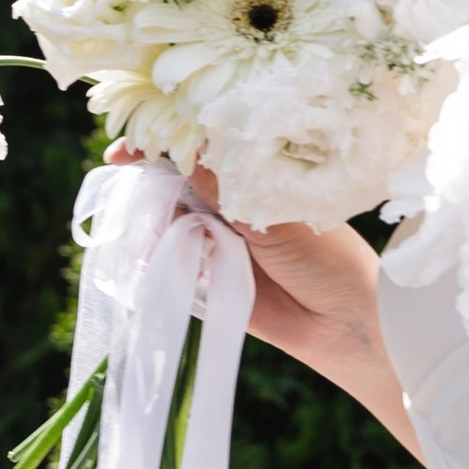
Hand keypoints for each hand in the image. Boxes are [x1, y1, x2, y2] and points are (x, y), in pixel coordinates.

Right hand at [113, 155, 417, 456]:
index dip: (162, 146)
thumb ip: (226, 187)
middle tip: (124, 181)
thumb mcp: (274, 213)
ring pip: (166, 224)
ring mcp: (216, 243)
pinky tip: (153, 255)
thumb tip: (181, 149)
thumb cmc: (326, 256)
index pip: (198, 152)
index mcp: (252, 178)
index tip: (127, 150)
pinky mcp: (208, 281)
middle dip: (147, 183)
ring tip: (155, 227)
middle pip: (173, 185)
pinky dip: (157, 259)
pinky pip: (172, 265)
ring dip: (152, 222)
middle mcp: (230, 207)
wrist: (344, 322)